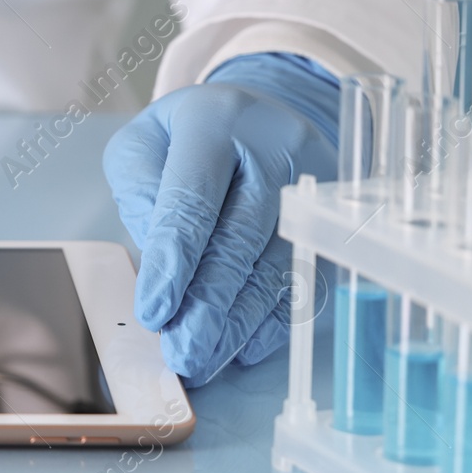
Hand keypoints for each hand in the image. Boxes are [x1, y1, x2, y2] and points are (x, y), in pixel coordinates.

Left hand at [102, 53, 337, 384]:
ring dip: (239, 323)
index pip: (192, 203)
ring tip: (205, 359)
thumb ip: (140, 194)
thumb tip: (158, 262)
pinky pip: (307, 276)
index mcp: (213, 122)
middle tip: (183, 354)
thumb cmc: (185, 135)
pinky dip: (274, 317)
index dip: (172, 263)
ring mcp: (312, 182)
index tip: (154, 312)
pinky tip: (247, 345)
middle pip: (239, 241)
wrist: (256, 113)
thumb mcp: (143, 145)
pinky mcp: (332, 215)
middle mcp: (271, 149)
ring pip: (276, 265)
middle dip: (208, 307)